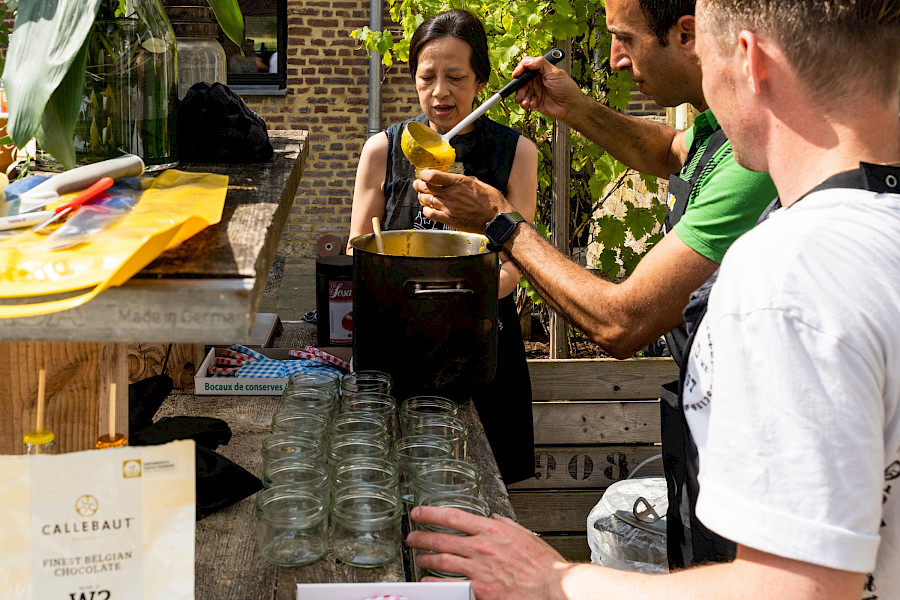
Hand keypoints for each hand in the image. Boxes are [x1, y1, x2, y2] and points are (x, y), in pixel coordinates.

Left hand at [407, 506, 571, 599]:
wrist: (553, 587)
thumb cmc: (543, 565)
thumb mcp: (525, 535)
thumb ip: (506, 525)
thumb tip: (495, 518)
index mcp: (492, 530)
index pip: (452, 516)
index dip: (430, 514)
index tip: (418, 513)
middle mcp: (481, 547)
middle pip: (441, 538)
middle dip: (421, 536)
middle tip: (411, 537)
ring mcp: (478, 568)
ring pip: (441, 560)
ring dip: (426, 558)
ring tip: (419, 558)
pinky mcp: (479, 589)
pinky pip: (449, 585)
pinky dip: (434, 583)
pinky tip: (427, 582)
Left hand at [413, 170, 512, 232]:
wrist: (496, 218)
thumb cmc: (490, 201)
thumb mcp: (478, 183)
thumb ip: (465, 180)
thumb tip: (458, 179)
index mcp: (458, 182)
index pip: (432, 176)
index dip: (424, 174)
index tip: (424, 175)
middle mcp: (451, 194)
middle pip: (426, 187)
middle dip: (419, 185)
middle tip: (418, 184)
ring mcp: (449, 207)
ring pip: (426, 200)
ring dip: (422, 197)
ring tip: (422, 196)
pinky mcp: (449, 219)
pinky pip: (430, 214)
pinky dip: (426, 210)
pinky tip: (428, 209)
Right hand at [512, 55, 583, 122]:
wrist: (571, 107)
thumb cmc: (567, 89)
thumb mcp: (555, 72)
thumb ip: (540, 64)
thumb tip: (527, 61)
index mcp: (542, 71)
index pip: (527, 67)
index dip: (520, 70)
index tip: (516, 75)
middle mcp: (538, 80)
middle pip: (522, 81)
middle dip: (519, 87)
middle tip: (519, 93)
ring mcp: (537, 91)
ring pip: (523, 92)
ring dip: (522, 97)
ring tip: (525, 102)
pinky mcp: (536, 102)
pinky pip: (526, 101)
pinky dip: (526, 103)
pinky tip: (531, 104)